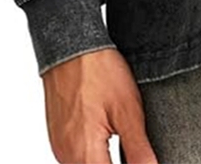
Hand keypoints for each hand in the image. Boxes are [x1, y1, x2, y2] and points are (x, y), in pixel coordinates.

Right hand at [42, 48, 158, 163]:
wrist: (71, 47)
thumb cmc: (98, 72)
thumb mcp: (128, 110)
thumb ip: (138, 149)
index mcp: (85, 154)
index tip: (142, 159)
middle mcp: (67, 157)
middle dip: (117, 163)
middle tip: (137, 153)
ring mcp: (60, 148)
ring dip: (105, 161)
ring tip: (126, 146)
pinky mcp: (59, 138)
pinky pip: (77, 158)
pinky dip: (94, 156)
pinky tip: (109, 141)